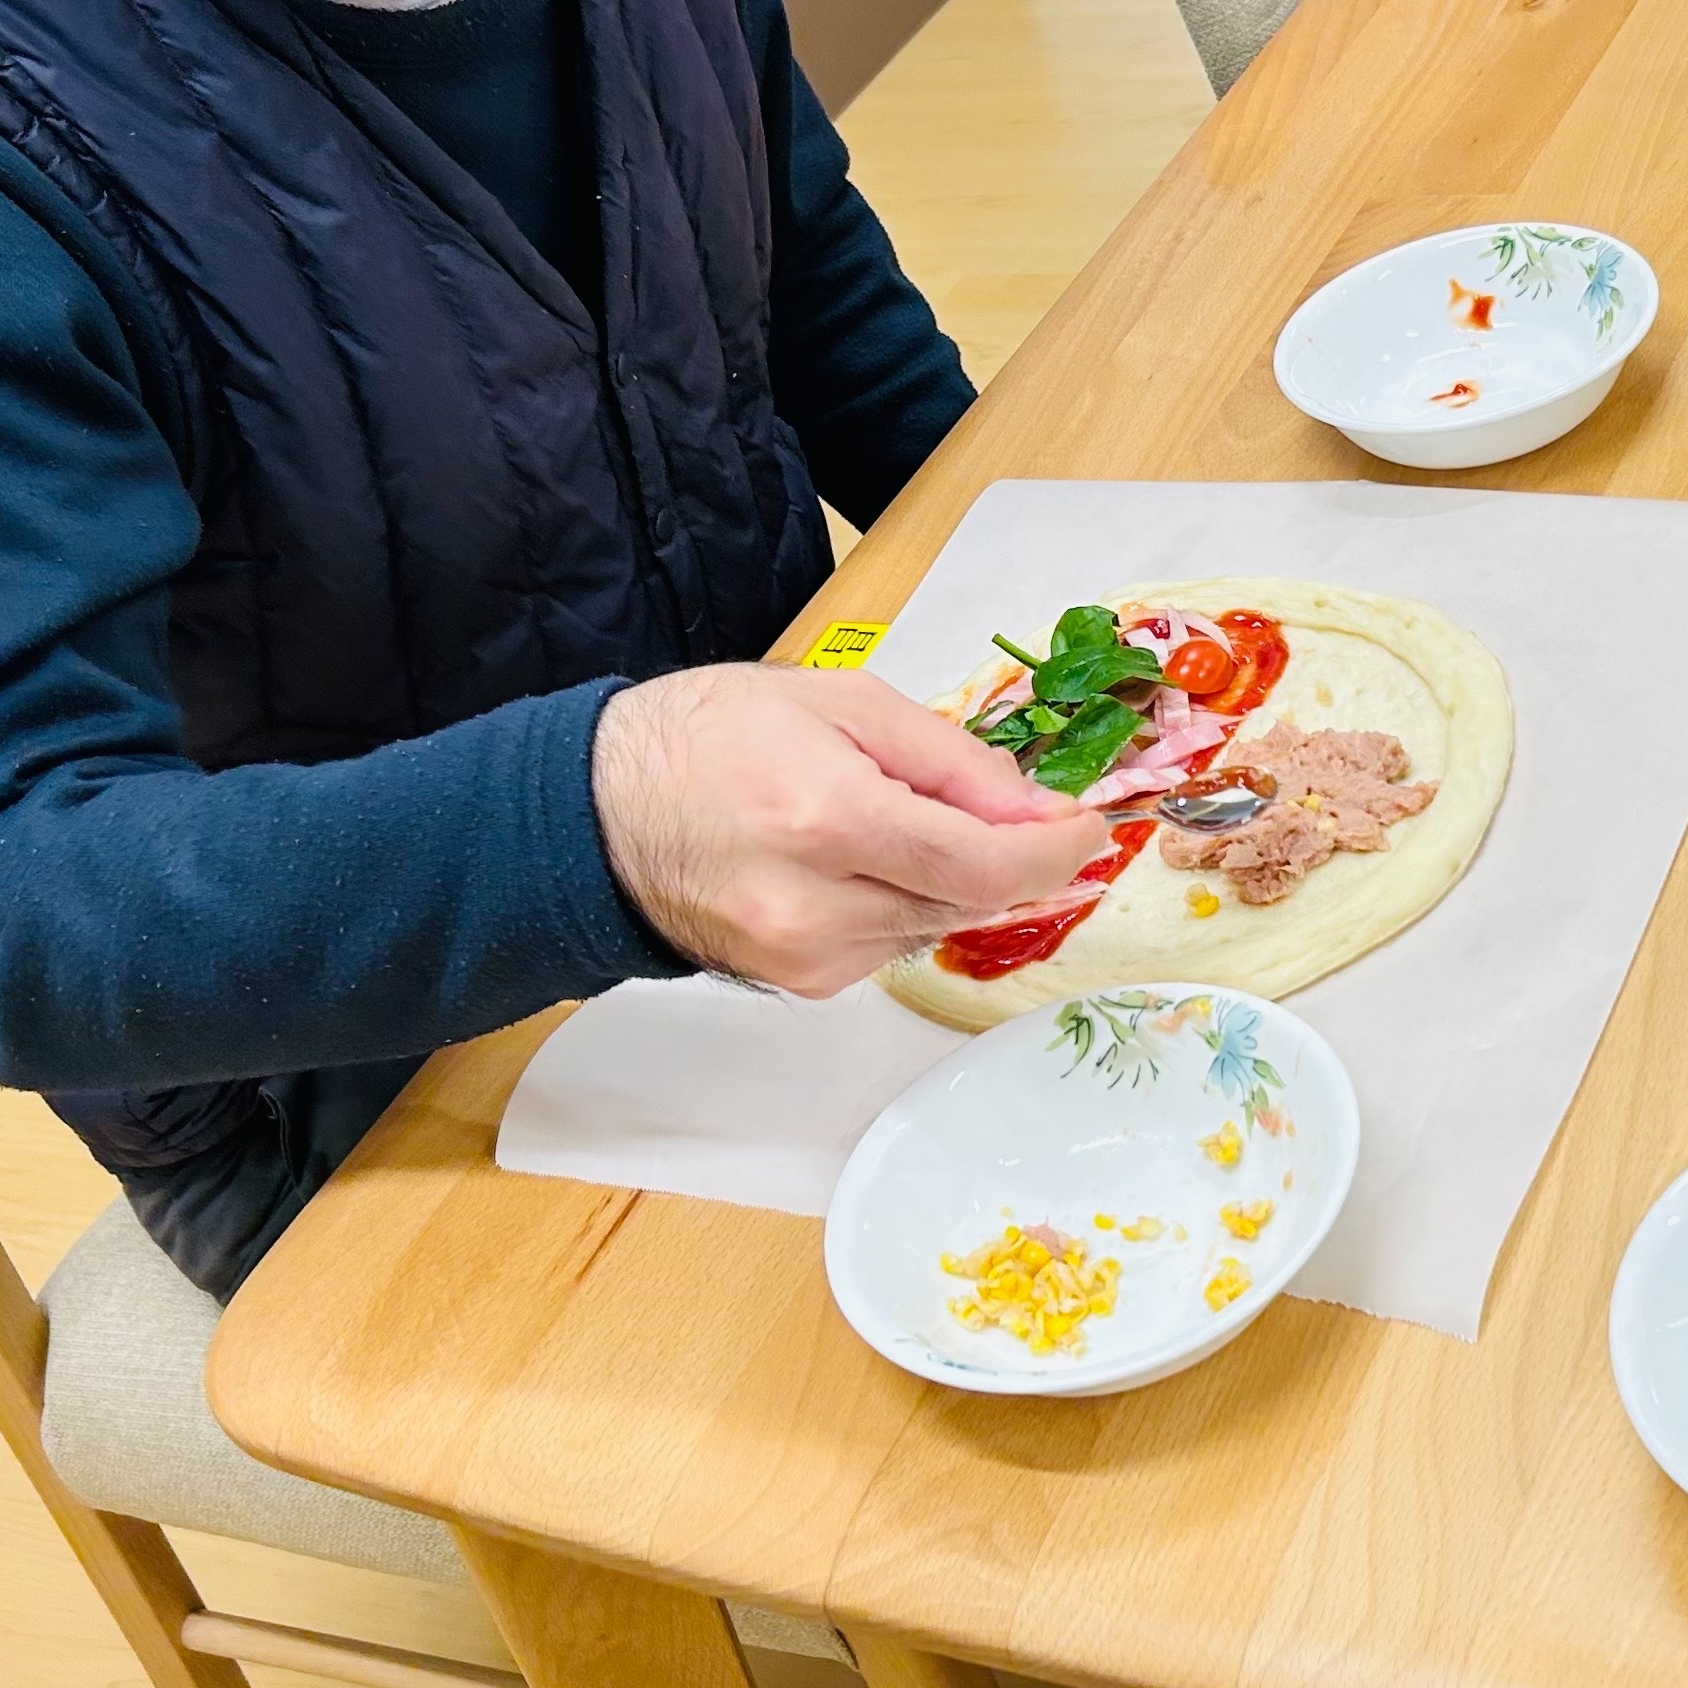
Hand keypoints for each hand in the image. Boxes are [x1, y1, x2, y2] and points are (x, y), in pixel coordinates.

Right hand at [591, 664, 1105, 994]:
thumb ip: (952, 759)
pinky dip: (906, 902)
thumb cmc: (710, 737)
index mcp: (826, 816)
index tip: (1090, 828)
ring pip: (938, 926)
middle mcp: (817, 903)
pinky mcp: (802, 983)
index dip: (1053, 853)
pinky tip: (863, 861)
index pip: (982, 864)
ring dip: (953, 879)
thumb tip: (1038, 809)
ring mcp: (806, 956)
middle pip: (969, 901)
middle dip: (1011, 857)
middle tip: (1023, 814)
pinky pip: (894, 944)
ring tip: (903, 821)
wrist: (597, 814)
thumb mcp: (841, 704)